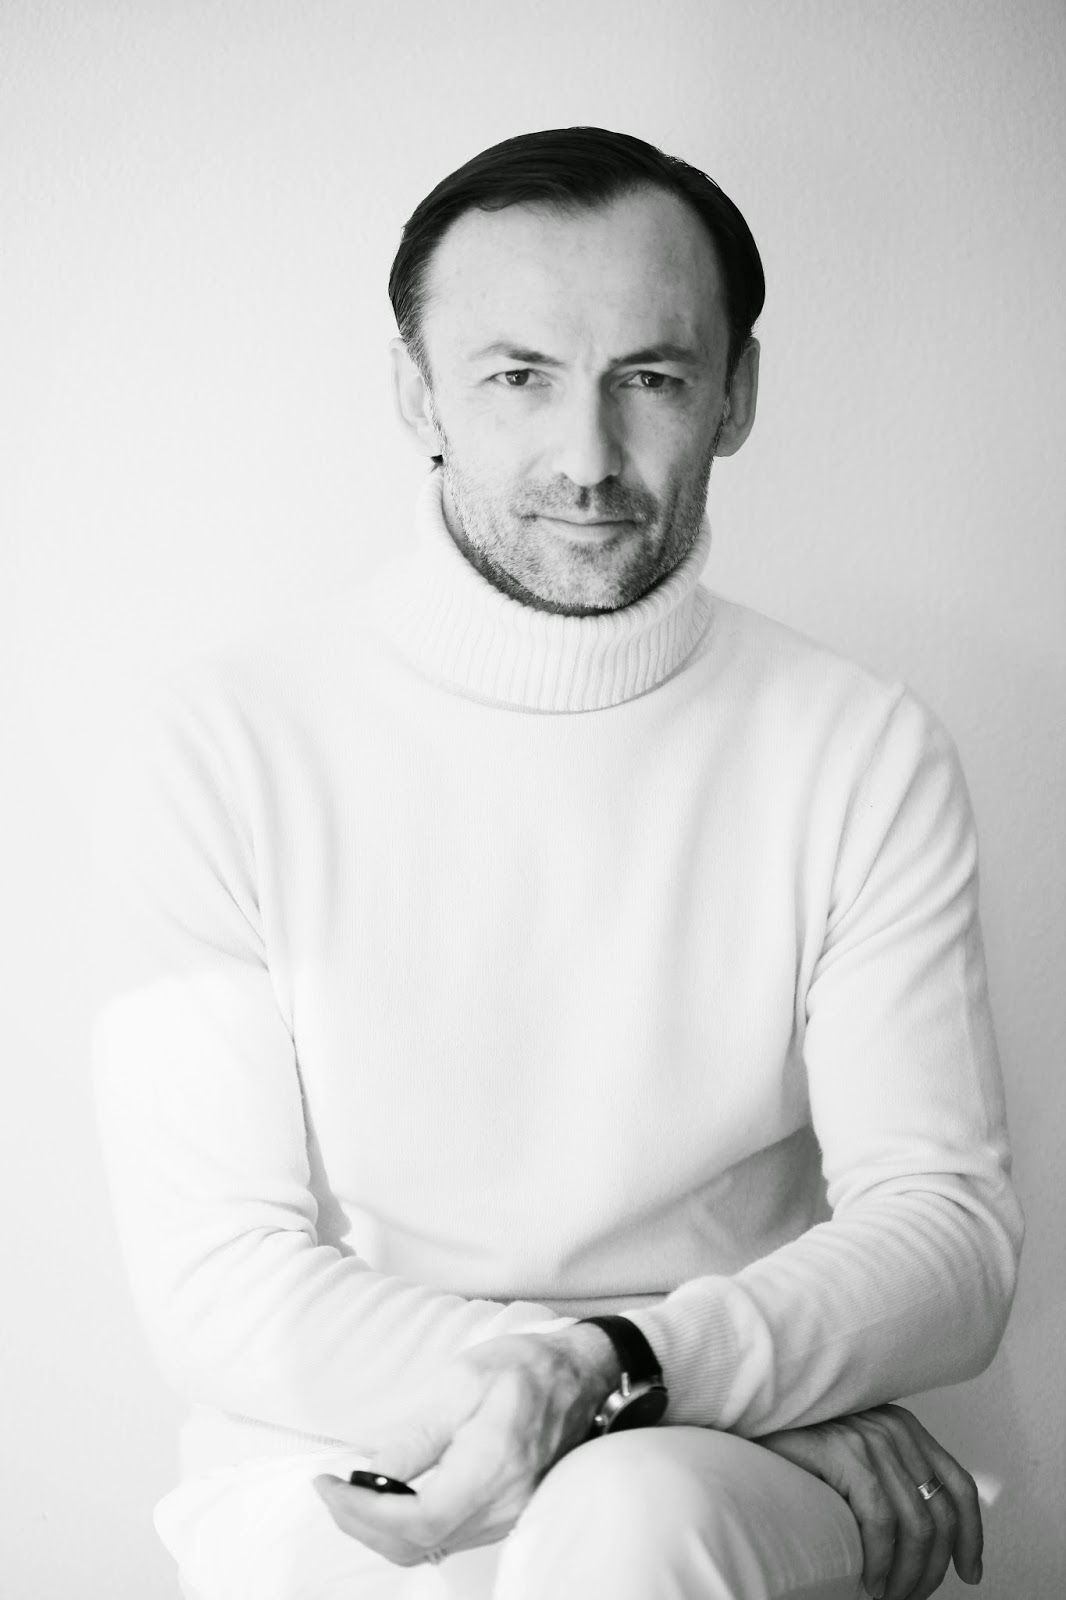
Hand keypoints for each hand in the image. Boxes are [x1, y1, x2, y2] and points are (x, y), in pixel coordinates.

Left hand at [312, 1325, 619, 1566]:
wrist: (581, 1376)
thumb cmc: (525, 1368)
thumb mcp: (462, 1382)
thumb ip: (417, 1434)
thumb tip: (372, 1472)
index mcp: (491, 1467)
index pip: (415, 1520)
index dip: (362, 1510)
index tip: (329, 1484)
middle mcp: (501, 1506)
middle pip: (416, 1544)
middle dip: (360, 1523)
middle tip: (329, 1490)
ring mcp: (505, 1517)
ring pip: (428, 1548)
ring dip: (379, 1530)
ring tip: (349, 1493)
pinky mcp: (504, 1515)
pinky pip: (445, 1538)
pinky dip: (406, 1529)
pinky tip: (387, 1499)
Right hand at [757, 1403, 982, 1599]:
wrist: (749, 1433)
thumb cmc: (801, 1458)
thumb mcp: (859, 1463)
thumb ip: (893, 1482)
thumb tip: (931, 1541)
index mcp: (904, 1429)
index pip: (958, 1485)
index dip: (972, 1536)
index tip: (971, 1574)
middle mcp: (894, 1427)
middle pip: (941, 1514)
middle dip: (931, 1570)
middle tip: (908, 1598)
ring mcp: (868, 1436)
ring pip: (916, 1524)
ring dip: (907, 1575)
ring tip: (887, 1596)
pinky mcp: (842, 1450)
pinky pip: (880, 1520)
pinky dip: (881, 1560)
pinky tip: (868, 1580)